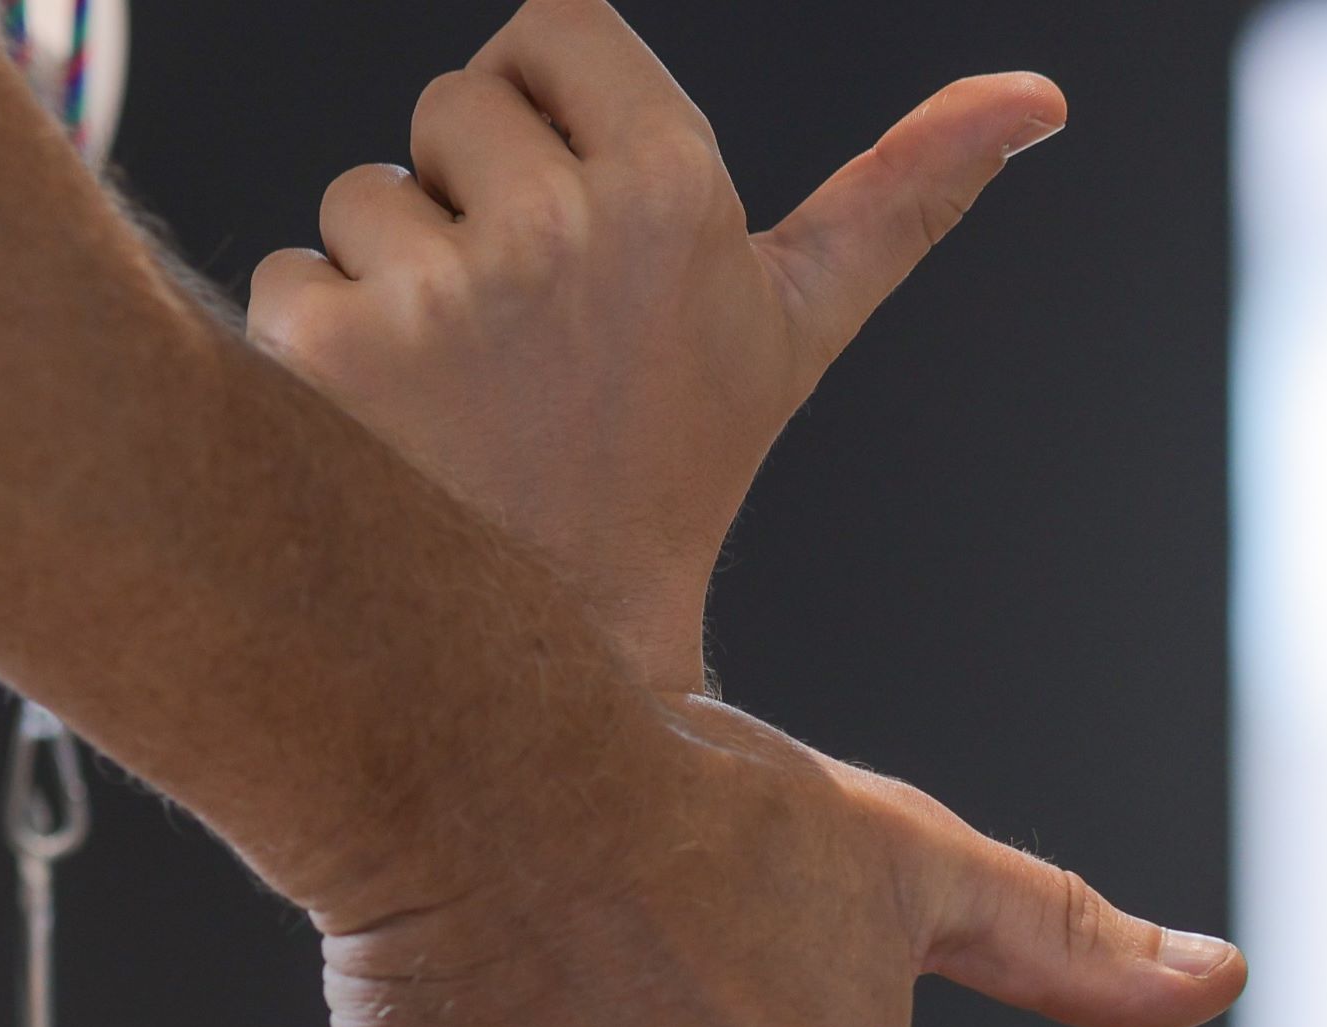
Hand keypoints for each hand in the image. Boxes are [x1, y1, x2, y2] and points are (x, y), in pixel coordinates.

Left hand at [249, 1, 1065, 693]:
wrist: (568, 662)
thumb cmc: (675, 472)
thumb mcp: (792, 327)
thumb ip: (904, 196)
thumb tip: (1037, 96)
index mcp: (675, 185)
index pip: (548, 24)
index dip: (551, 117)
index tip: (584, 231)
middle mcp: (560, 225)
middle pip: (448, 102)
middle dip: (471, 197)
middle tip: (532, 342)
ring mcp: (439, 288)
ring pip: (361, 193)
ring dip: (393, 278)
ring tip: (469, 394)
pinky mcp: (329, 346)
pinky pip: (289, 272)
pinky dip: (320, 345)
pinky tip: (395, 433)